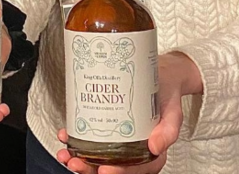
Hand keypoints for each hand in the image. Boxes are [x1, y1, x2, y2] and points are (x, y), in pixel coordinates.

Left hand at [55, 53, 194, 173]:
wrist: (162, 75)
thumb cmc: (166, 97)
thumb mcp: (173, 113)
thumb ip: (168, 131)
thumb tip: (155, 147)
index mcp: (150, 153)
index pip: (135, 170)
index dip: (119, 173)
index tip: (104, 170)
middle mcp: (132, 150)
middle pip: (110, 167)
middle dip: (89, 168)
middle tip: (76, 162)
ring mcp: (117, 140)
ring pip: (96, 157)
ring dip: (78, 158)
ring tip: (65, 153)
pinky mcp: (106, 127)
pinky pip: (89, 139)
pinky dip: (75, 140)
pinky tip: (65, 135)